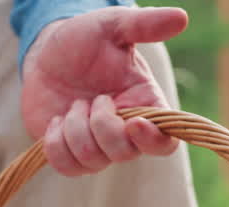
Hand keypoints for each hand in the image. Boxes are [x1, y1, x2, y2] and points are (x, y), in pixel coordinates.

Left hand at [20, 6, 188, 176]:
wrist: (47, 53)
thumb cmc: (85, 39)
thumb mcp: (113, 26)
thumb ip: (144, 25)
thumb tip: (181, 18)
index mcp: (145, 105)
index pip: (165, 143)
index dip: (152, 140)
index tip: (133, 122)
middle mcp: (125, 133)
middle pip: (124, 154)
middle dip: (101, 124)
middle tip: (92, 97)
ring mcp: (97, 147)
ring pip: (92, 161)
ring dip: (75, 129)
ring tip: (73, 104)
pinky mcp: (70, 155)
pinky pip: (66, 167)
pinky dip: (55, 144)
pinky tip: (56, 120)